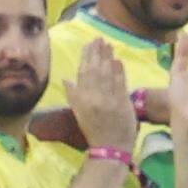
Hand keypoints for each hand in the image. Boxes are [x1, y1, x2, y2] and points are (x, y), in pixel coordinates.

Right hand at [61, 32, 140, 158]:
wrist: (110, 148)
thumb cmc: (95, 130)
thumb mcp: (80, 113)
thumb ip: (74, 95)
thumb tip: (65, 78)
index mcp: (81, 100)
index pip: (83, 73)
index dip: (86, 57)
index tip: (89, 44)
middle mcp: (93, 98)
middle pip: (95, 70)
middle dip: (97, 53)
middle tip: (99, 39)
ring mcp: (108, 100)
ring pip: (107, 74)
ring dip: (108, 57)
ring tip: (108, 45)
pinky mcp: (122, 103)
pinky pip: (120, 83)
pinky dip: (119, 71)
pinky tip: (118, 60)